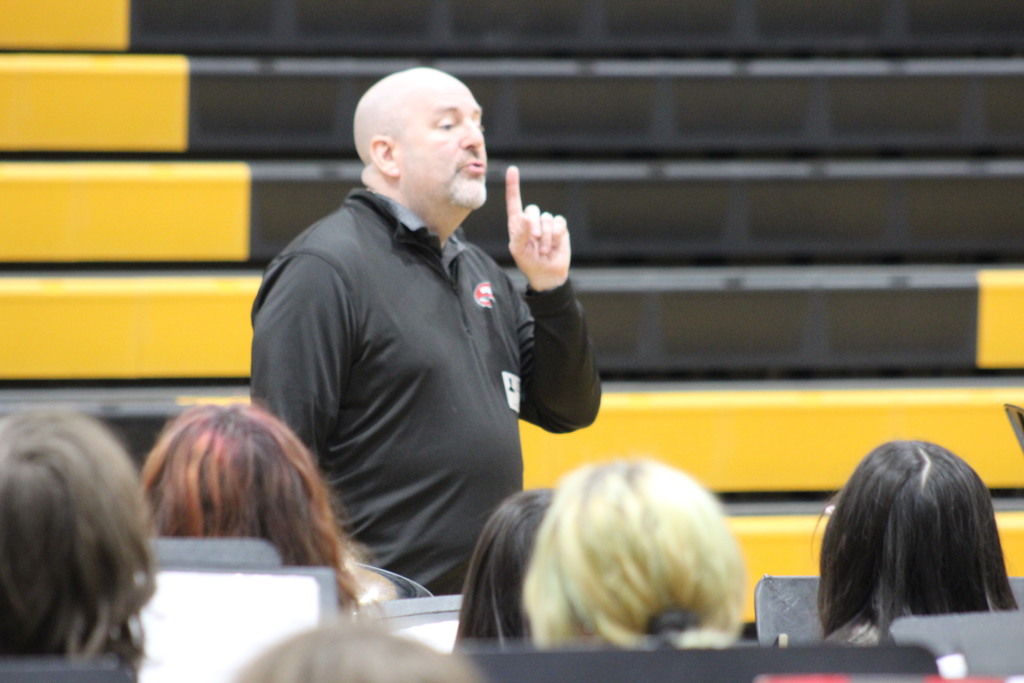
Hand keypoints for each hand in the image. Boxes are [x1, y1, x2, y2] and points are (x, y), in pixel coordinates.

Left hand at [506, 165, 570, 291]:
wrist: (547, 273)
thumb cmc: (528, 262)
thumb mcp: (518, 250)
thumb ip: (520, 233)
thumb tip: (527, 216)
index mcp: (517, 224)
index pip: (514, 202)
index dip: (513, 185)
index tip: (512, 169)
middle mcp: (531, 220)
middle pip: (532, 209)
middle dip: (534, 226)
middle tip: (535, 242)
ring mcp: (547, 223)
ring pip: (547, 218)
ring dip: (546, 236)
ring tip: (543, 250)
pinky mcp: (560, 227)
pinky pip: (559, 223)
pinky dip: (556, 235)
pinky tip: (554, 245)